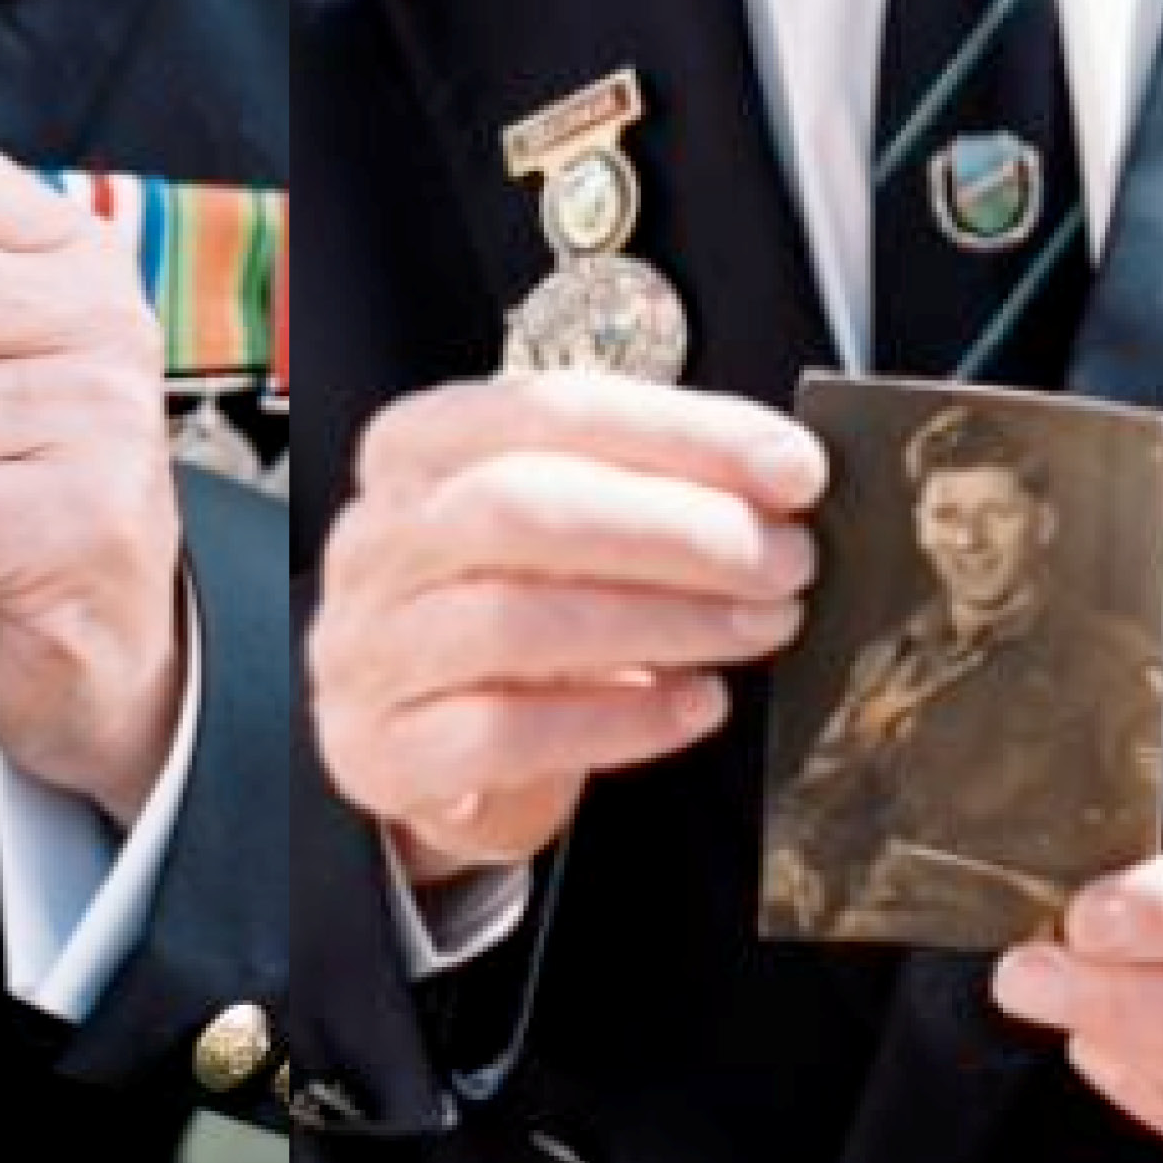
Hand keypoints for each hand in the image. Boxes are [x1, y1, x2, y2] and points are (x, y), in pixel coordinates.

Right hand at [308, 370, 821, 880]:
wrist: (440, 746)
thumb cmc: (526, 600)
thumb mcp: (574, 519)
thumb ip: (655, 483)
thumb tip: (788, 474)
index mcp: (421, 445)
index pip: (552, 409)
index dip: (686, 434)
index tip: (795, 469)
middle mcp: (376, 538)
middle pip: (525, 509)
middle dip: (680, 531)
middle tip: (787, 560)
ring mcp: (367, 649)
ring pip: (515, 622)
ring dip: (667, 622)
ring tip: (764, 626)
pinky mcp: (383, 753)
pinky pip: (504, 735)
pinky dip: (620, 719)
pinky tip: (698, 705)